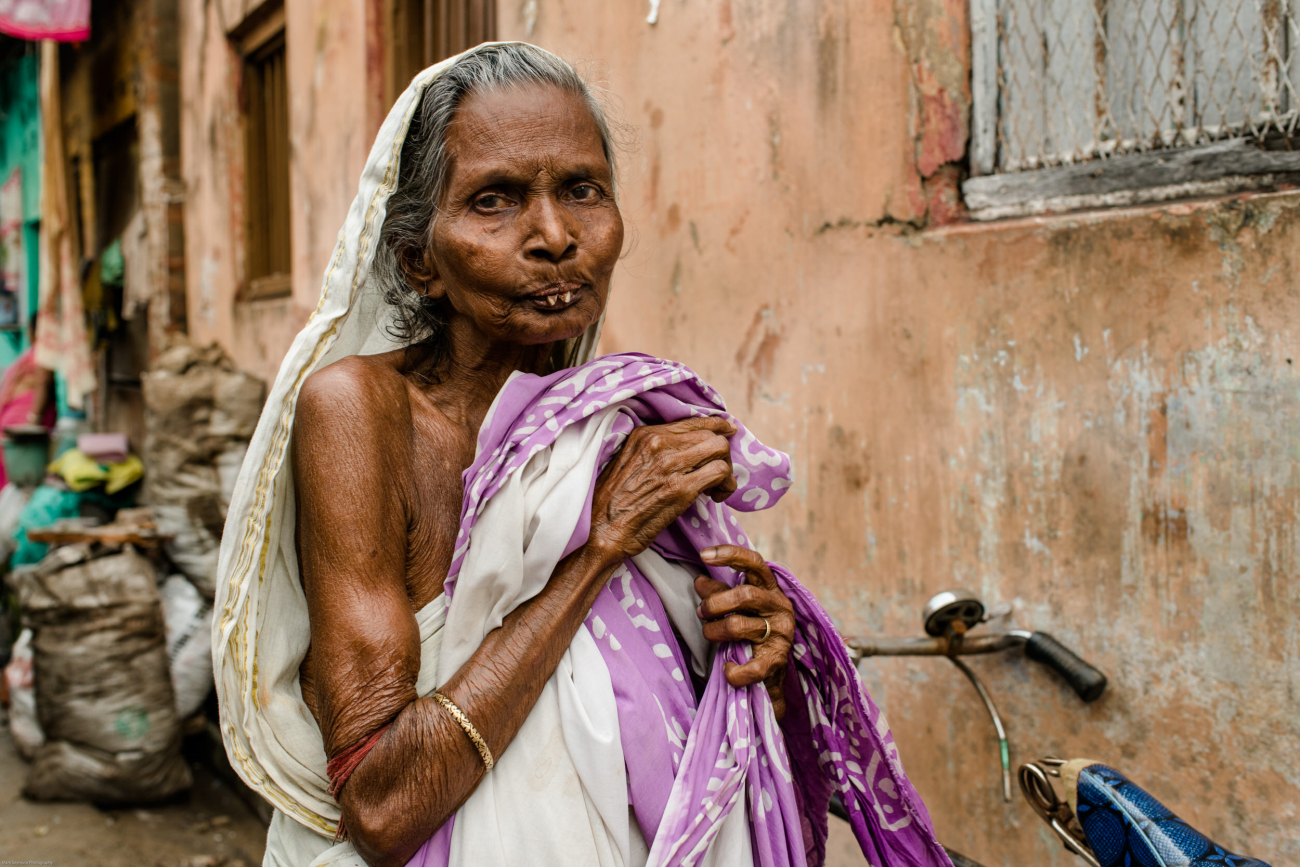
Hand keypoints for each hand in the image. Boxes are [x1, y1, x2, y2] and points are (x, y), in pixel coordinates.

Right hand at [589, 417, 737, 563]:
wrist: (601, 531)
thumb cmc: (614, 503)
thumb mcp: (629, 463)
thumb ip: (654, 451)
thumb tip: (686, 450)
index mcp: (645, 434)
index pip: (693, 420)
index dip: (717, 426)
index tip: (728, 432)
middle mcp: (658, 443)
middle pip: (711, 434)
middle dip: (722, 454)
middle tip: (718, 474)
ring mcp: (671, 464)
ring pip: (720, 450)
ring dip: (727, 470)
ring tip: (717, 488)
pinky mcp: (681, 488)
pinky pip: (720, 473)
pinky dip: (726, 485)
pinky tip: (715, 497)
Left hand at [694, 545, 794, 719]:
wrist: (773, 674)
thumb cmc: (752, 631)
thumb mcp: (738, 607)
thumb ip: (719, 592)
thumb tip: (699, 580)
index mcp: (769, 588)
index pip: (754, 563)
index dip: (730, 554)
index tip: (704, 555)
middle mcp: (779, 606)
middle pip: (744, 594)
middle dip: (714, 603)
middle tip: (702, 613)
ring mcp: (780, 633)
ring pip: (738, 625)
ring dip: (713, 631)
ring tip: (709, 634)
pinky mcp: (777, 659)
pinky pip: (752, 667)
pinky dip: (734, 671)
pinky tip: (727, 668)